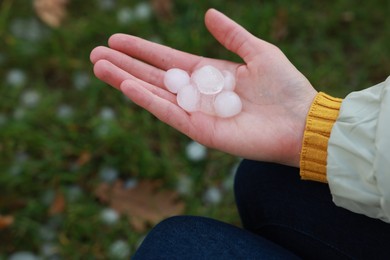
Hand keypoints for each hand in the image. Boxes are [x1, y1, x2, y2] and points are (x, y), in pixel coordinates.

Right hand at [90, 9, 316, 166]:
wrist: (301, 122)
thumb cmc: (285, 88)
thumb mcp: (258, 51)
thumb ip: (232, 35)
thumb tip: (207, 13)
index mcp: (210, 74)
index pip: (168, 59)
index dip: (143, 49)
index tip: (117, 39)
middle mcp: (198, 94)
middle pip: (154, 76)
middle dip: (125, 65)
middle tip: (95, 54)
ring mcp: (197, 113)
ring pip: (155, 95)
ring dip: (126, 80)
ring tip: (100, 67)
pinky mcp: (201, 131)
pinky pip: (170, 114)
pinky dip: (148, 101)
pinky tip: (127, 86)